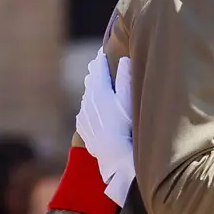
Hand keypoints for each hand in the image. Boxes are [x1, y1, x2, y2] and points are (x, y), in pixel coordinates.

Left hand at [75, 51, 135, 203]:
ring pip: (86, 99)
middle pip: (91, 84)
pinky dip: (86, 106)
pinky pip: (83, 113)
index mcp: (100, 93)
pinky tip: (87, 108)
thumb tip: (123, 59)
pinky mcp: (85, 132)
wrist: (115, 161)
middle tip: (95, 65)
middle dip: (94, 74)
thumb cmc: (127, 130)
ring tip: (92, 83)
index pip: (99, 72)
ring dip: (90, 89)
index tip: (101, 53)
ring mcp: (86, 119)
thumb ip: (127, 80)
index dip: (101, 62)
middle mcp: (89, 104)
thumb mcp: (130, 103)